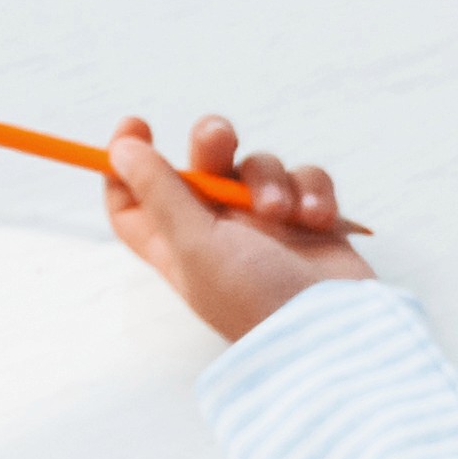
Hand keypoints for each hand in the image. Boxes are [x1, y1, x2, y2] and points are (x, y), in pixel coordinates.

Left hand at [108, 115, 371, 338]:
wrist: (335, 332)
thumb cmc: (256, 299)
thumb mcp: (193, 245)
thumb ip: (158, 191)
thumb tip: (122, 150)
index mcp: (177, 244)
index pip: (134, 201)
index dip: (126, 163)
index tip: (135, 127)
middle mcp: (218, 232)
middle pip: (200, 167)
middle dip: (211, 144)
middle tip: (220, 139)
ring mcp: (267, 226)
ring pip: (258, 166)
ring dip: (270, 179)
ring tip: (283, 213)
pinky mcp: (310, 222)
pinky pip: (305, 178)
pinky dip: (312, 190)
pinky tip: (317, 219)